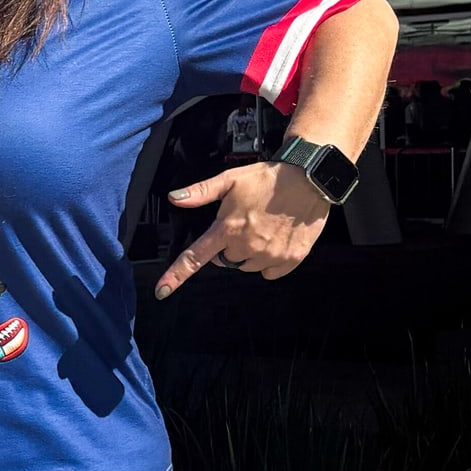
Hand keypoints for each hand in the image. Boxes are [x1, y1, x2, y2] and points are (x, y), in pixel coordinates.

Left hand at [153, 163, 329, 298]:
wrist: (309, 180)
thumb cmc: (268, 178)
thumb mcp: (230, 179)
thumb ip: (201, 192)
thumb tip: (175, 197)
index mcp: (228, 229)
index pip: (195, 258)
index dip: (176, 276)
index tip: (162, 291)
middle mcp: (247, 246)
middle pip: (225, 260)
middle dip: (228, 247)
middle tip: (242, 225)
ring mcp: (270, 256)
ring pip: (248, 266)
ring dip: (249, 254)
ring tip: (262, 229)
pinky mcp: (291, 260)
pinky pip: (271, 273)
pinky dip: (270, 261)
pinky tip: (275, 240)